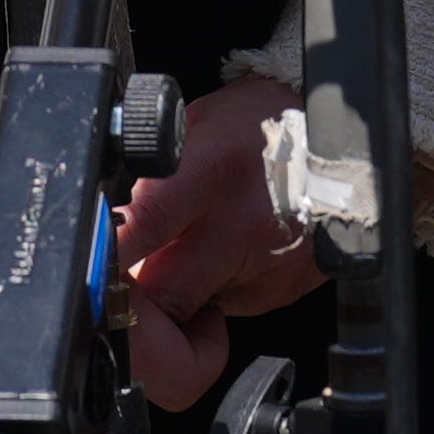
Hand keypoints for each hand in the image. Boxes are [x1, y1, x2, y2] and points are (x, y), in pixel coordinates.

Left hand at [111, 69, 322, 407]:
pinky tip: (229, 252)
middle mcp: (239, 226)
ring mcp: (265, 267)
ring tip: (192, 246)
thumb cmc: (260, 123)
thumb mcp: (197, 127)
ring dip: (177, 293)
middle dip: (137, 297)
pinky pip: (228, 308)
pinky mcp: (281, 292)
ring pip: (192, 310)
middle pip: (163, 294)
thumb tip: (110, 225)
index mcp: (210, 172)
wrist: (343, 140)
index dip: (108, 257)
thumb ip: (152, 178)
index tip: (91, 272)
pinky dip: (215, 290)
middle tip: (132, 276)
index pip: (144, 226)